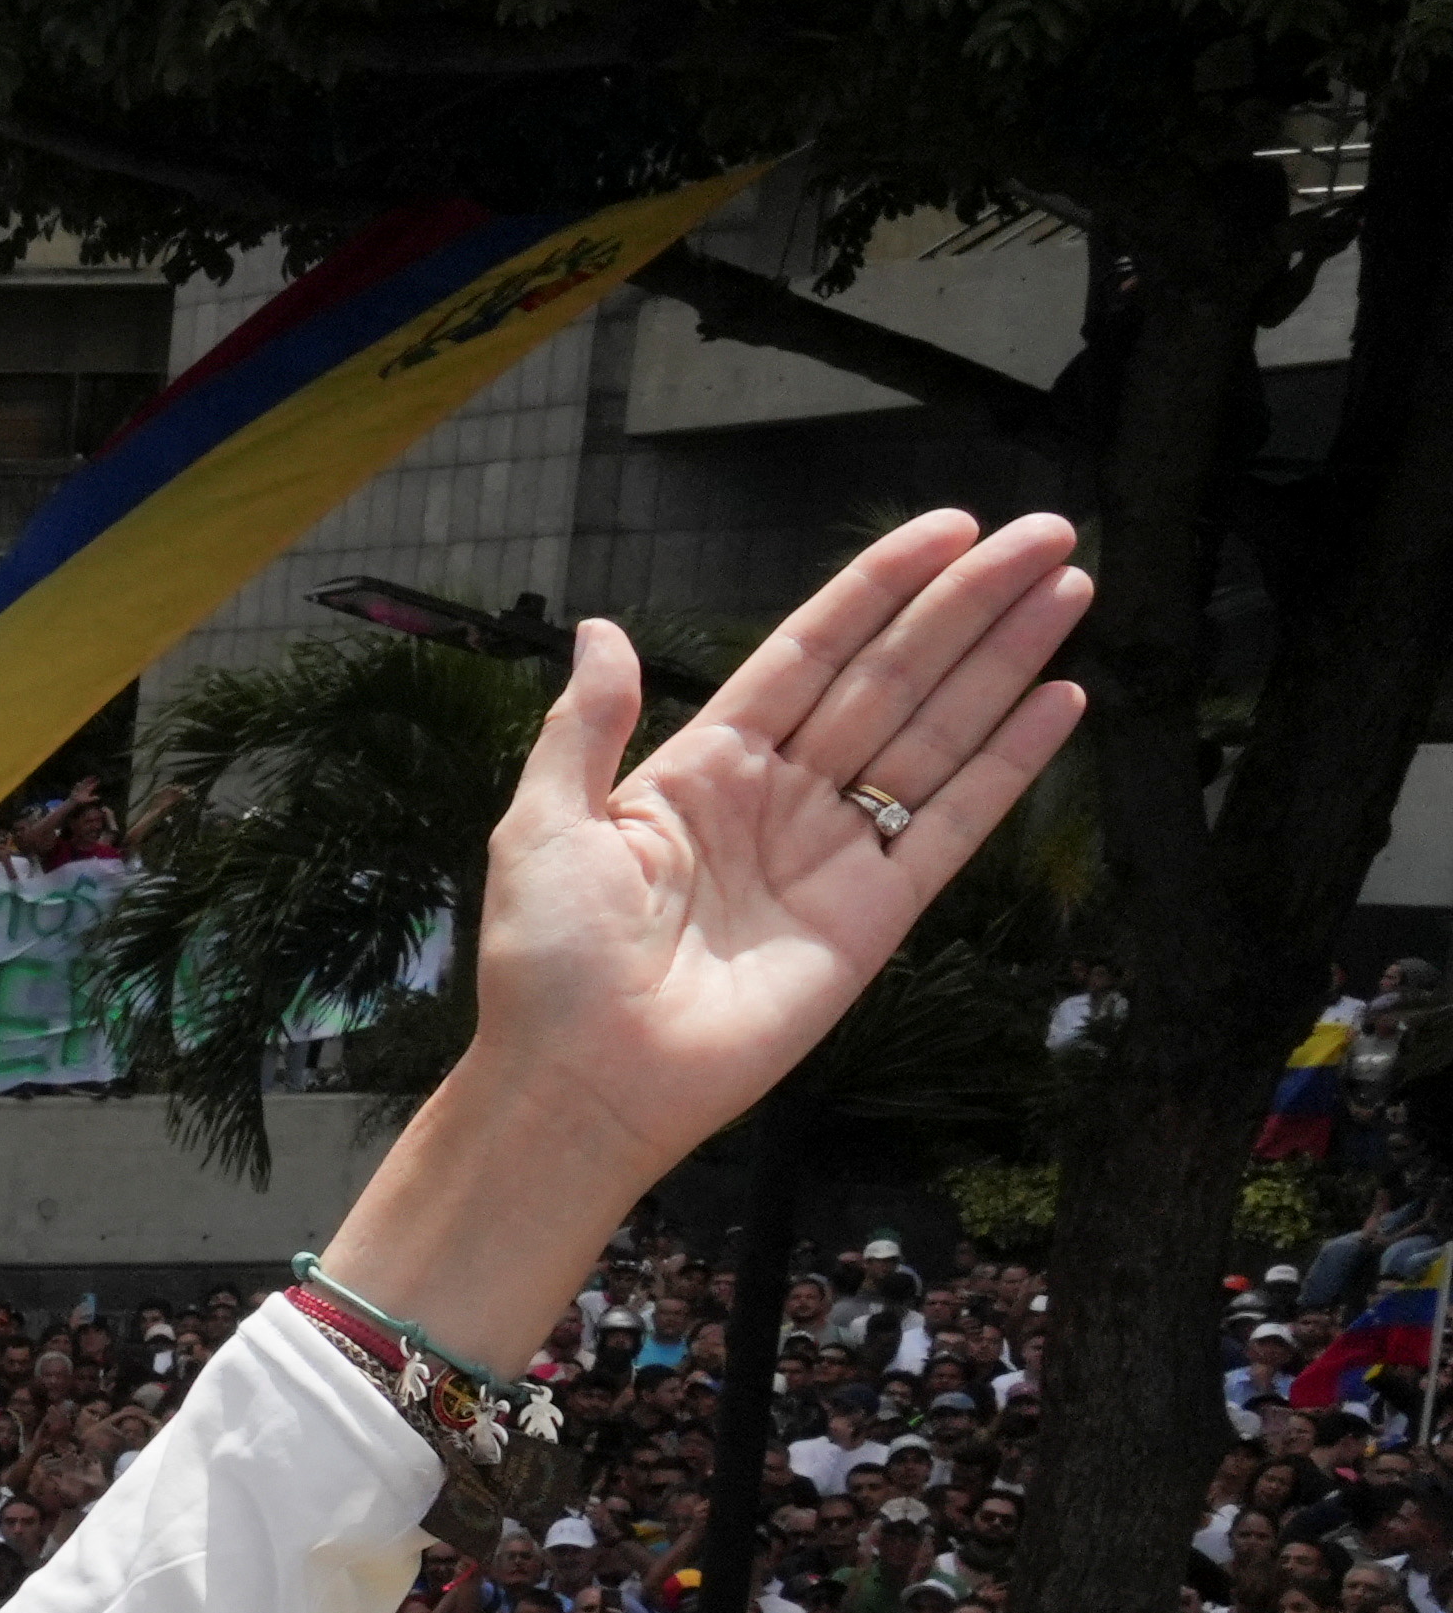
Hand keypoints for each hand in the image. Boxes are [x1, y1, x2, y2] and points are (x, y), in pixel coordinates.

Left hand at [332, 512, 1086, 1364]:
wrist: (579, 1085)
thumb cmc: (545, 965)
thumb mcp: (542, 824)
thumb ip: (587, 724)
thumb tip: (603, 629)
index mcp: (701, 769)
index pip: (809, 653)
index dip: (878, 589)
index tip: (947, 527)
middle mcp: (778, 799)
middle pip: (892, 678)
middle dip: (967, 606)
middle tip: (1046, 535)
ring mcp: (832, 854)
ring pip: (936, 735)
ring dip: (1004, 662)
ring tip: (1070, 588)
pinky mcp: (874, 916)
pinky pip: (954, 824)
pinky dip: (1011, 765)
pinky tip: (1060, 699)